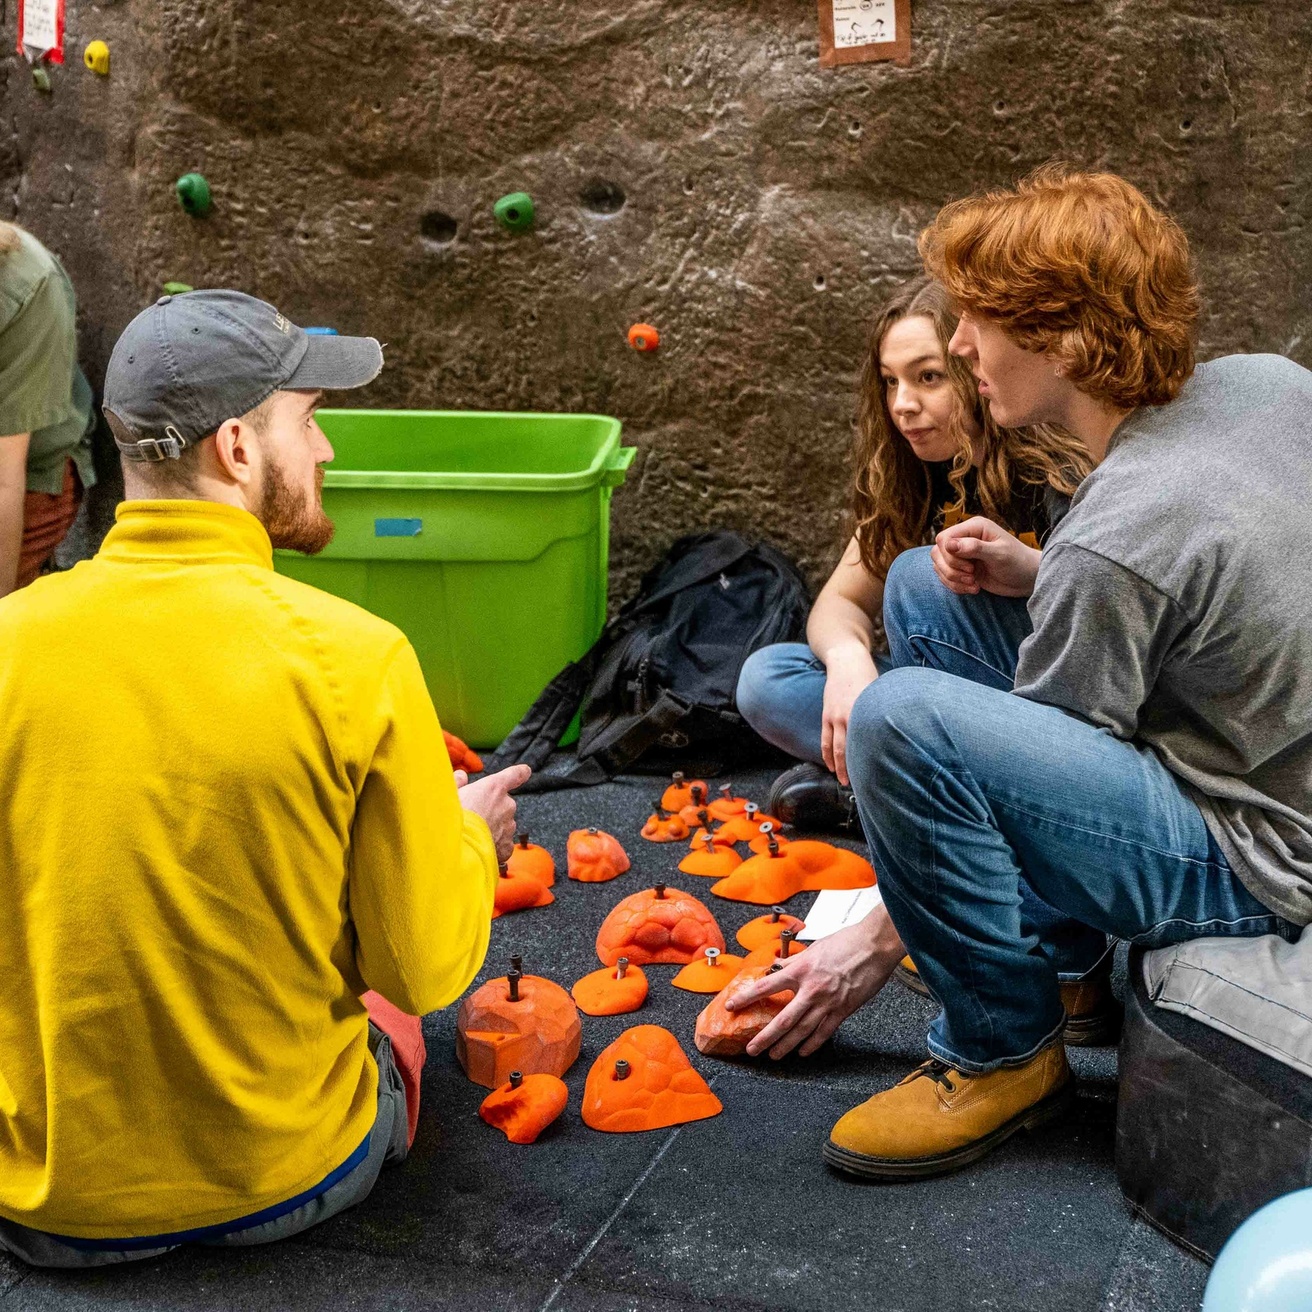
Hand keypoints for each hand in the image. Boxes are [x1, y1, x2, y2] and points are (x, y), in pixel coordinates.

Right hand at [459, 765, 531, 863]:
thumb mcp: (449, 792)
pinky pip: (502, 844)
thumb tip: (462, 776)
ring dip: (492, 828)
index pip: (514, 775)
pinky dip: (493, 846)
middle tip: (472, 818)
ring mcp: (508, 827)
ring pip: (503, 825)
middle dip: (491, 810)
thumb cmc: (450, 817)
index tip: (525, 771)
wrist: (456, 847)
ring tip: (472, 834)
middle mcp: (507, 805)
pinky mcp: (506, 846)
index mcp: (494, 787)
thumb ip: (458, 782)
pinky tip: (478, 848)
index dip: (520, 772)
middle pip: (504, 804)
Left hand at [724, 907, 904, 1058]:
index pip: (765, 987)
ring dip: (785, 1046)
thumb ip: (794, 961)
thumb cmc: (846, 942)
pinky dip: (812, 1045)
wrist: (874, 946)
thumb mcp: (814, 948)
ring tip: (774, 1055)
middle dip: (764, 1038)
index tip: (732, 1006)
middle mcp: (811, 989)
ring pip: (801, 1031)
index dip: (746, 998)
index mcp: (800, 970)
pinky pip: (824, 1033)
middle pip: (782, 1020)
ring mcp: (827, 1002)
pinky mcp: (843, 1010)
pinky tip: (803, 1052)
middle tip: (751, 1049)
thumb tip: (777, 967)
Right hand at [820, 645, 878, 786]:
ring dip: (838, 766)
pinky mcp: (826, 716)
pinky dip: (827, 754)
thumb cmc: (869, 677)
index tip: (877, 776)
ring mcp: (834, 717)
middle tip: (859, 786)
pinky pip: (825, 740)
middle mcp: (847, 717)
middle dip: (852, 770)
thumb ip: (883, 715)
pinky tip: (831, 766)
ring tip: (843, 781)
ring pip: (834, 748)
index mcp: (864, 713)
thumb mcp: (881, 695)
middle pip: (848, 750)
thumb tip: (898, 734)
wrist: (846, 661)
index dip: (870, 761)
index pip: (867, 743)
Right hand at [931, 516, 1040, 597]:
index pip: (944, 538)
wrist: (1026, 579)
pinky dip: (955, 586)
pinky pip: (945, 577)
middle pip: (938, 552)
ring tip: (974, 585)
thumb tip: (948, 544)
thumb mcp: (999, 554)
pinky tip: (973, 588)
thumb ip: (974, 547)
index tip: (969, 567)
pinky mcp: (961, 569)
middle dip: (952, 569)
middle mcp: (965, 538)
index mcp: (974, 527)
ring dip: (953, 580)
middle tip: (972, 576)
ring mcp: (962, 554)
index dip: (950, 555)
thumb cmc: (1018, 562)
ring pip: (939, 566)